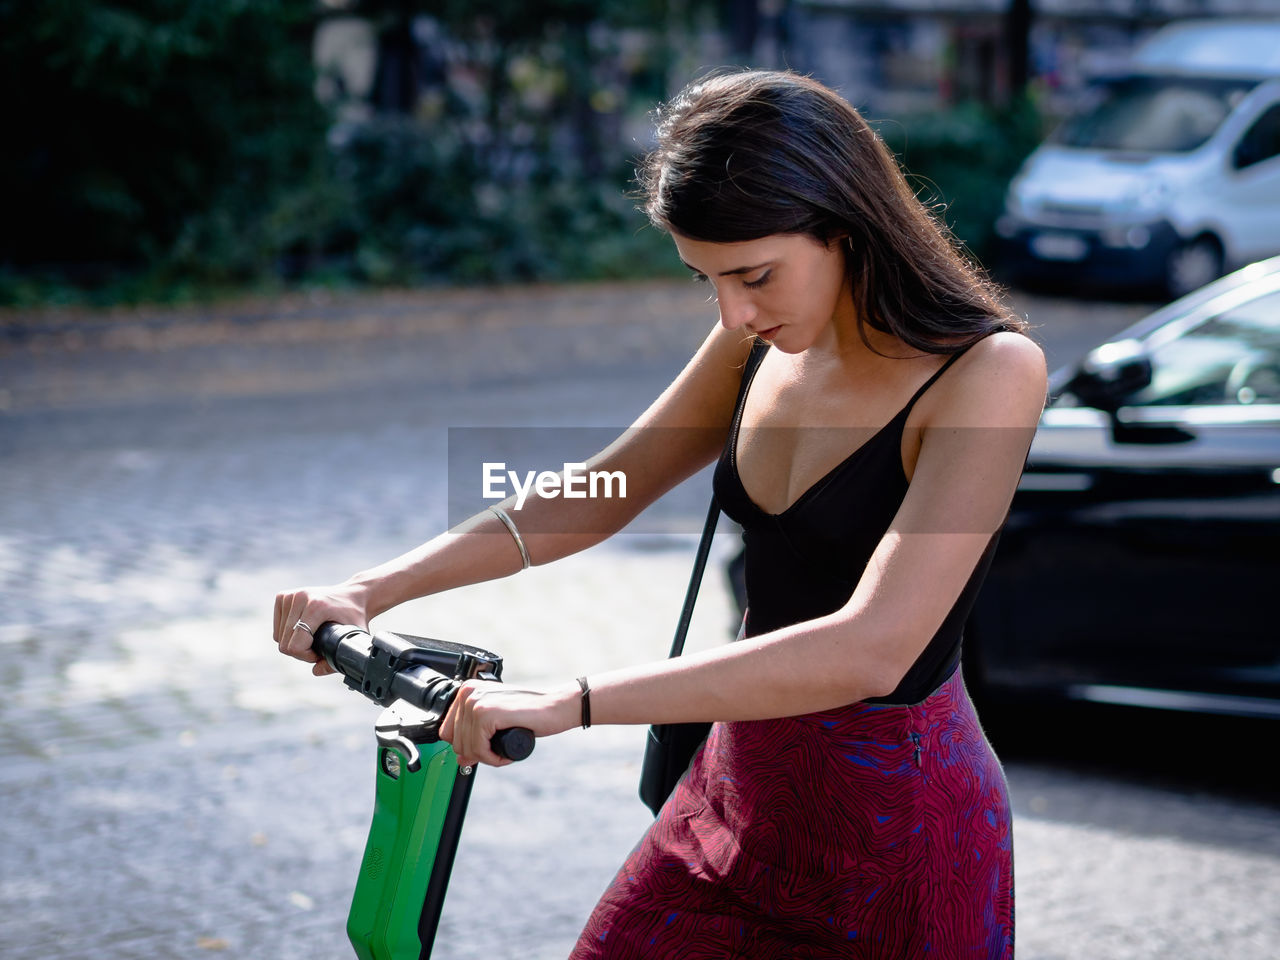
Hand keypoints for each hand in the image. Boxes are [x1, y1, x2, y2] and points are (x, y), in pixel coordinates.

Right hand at [273, 582, 370, 675]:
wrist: (353, 595)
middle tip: (318, 646)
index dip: (306, 656)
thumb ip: (336, 660)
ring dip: (294, 643)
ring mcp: (290, 595)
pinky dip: (287, 634)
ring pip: (279, 637)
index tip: (320, 653)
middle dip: (301, 652)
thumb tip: (316, 671)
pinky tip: (304, 629)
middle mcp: (300, 598)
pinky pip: (277, 628)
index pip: (295, 645)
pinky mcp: (283, 596)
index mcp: (316, 606)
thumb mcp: (352, 638)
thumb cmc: (354, 616)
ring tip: (312, 638)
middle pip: (285, 644)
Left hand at [440, 680, 577, 768]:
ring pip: (466, 748)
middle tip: (498, 750)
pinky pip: (479, 750)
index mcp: (467, 690)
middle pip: (455, 742)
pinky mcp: (486, 713)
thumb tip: (461, 759)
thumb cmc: (530, 713)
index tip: (485, 747)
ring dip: (487, 757)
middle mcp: (468, 692)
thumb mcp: (496, 724)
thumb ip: (476, 737)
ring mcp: (476, 701)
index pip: (447, 731)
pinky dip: (493, 758)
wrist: (555, 707)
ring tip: (505, 750)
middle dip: (477, 753)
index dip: (466, 746)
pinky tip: (506, 753)